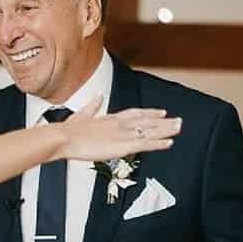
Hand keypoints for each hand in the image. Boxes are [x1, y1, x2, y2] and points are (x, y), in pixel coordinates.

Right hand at [56, 97, 181, 161]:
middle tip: (178, 121)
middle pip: (147, 121)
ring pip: (150, 131)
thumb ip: (92, 106)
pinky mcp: (122, 145)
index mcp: (110, 117)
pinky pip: (145, 144)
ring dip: (166, 130)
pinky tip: (169, 142)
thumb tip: (98, 96)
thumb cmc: (68, 131)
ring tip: (179, 128)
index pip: (135, 113)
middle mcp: (120, 123)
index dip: (149, 113)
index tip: (161, 112)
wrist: (63, 137)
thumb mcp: (81, 115)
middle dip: (163, 121)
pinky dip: (159, 143)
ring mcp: (123, 134)